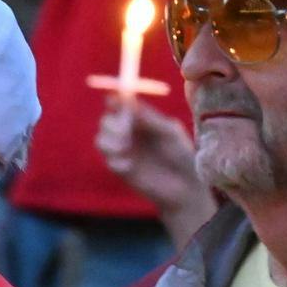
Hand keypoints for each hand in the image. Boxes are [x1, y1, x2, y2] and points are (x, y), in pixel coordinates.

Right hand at [97, 95, 212, 228]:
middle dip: (111, 124)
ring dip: (108, 142)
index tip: (113, 102)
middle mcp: (128, 132)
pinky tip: (130, 166)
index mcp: (141, 119)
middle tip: (124, 133)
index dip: (114, 100)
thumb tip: (129, 102)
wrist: (186, 186)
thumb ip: (149, 118)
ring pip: (100, 140)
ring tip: (124, 148)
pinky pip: (108, 161)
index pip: (120, 104)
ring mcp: (123, 151)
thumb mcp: (169, 132)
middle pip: (105, 120)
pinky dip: (115, 161)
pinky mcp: (120, 169)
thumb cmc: (182, 154)